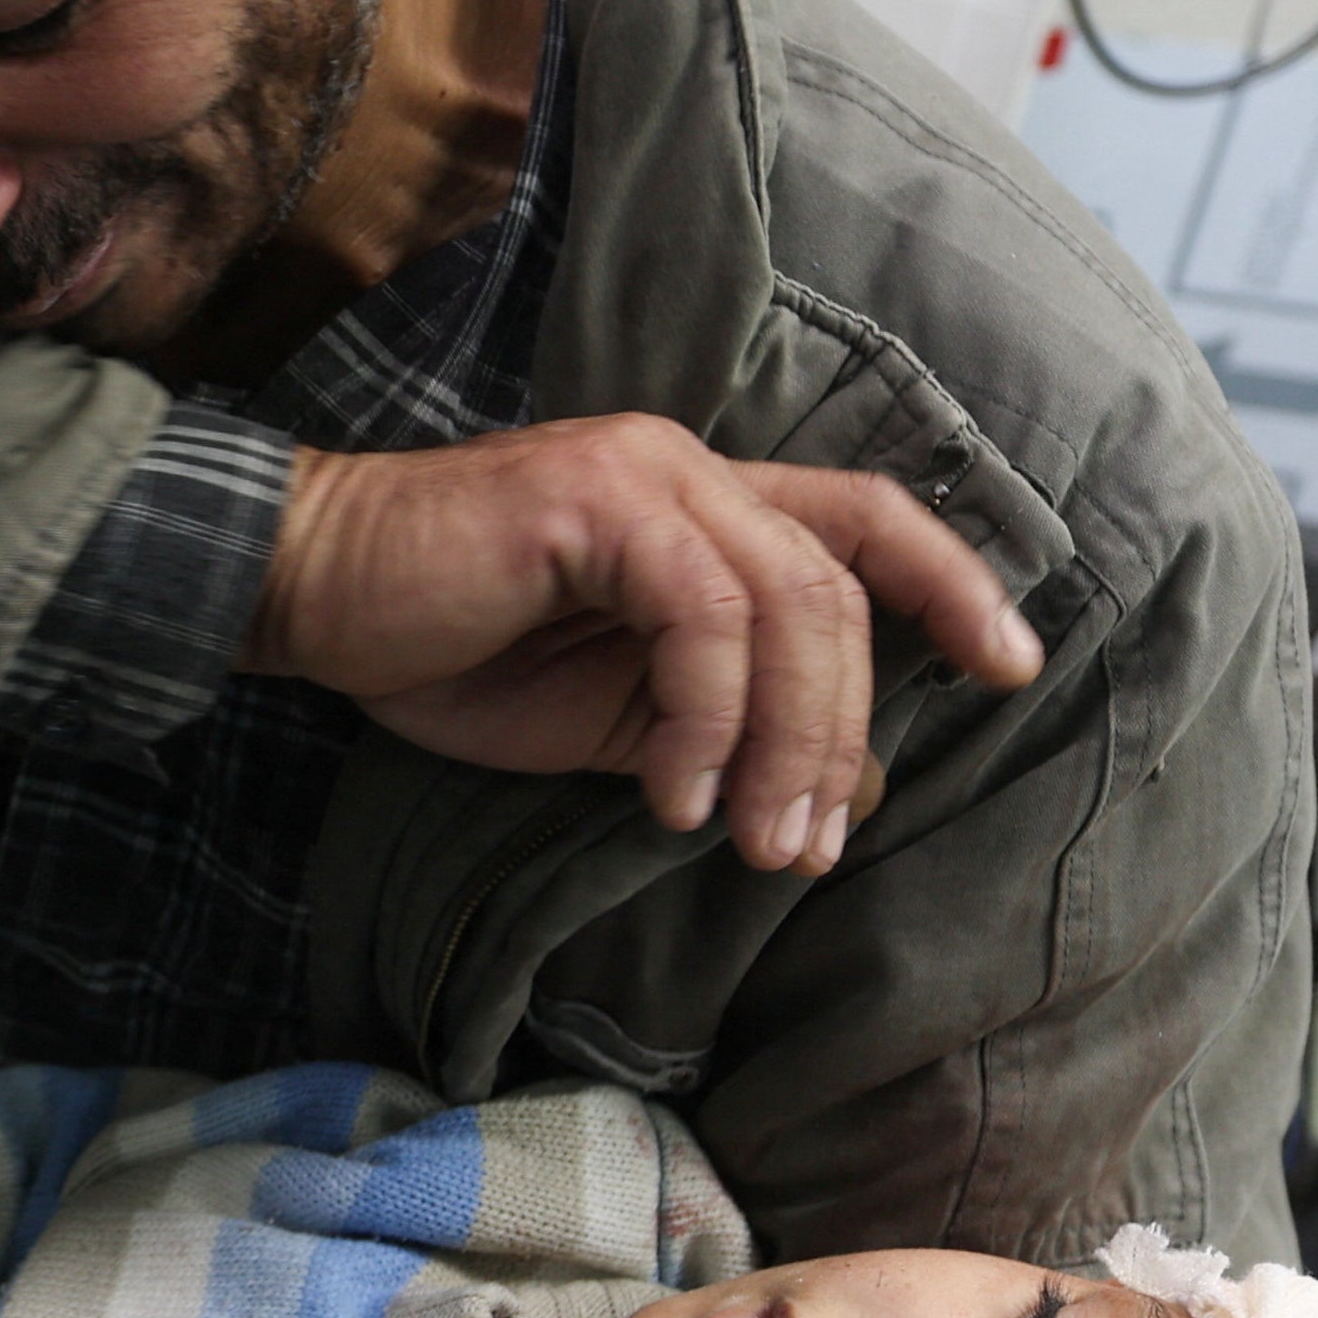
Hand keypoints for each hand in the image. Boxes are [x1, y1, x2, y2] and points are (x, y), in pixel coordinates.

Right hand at [240, 420, 1038, 877]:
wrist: (306, 591)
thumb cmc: (443, 647)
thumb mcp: (613, 714)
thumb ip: (726, 730)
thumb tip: (856, 788)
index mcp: (702, 503)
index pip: (867, 519)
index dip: (955, 583)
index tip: (1012, 668)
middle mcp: (689, 468)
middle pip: (840, 590)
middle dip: (845, 733)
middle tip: (809, 849)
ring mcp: (646, 473)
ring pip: (788, 607)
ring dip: (788, 744)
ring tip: (754, 843)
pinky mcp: (594, 502)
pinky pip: (702, 619)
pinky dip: (706, 721)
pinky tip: (670, 796)